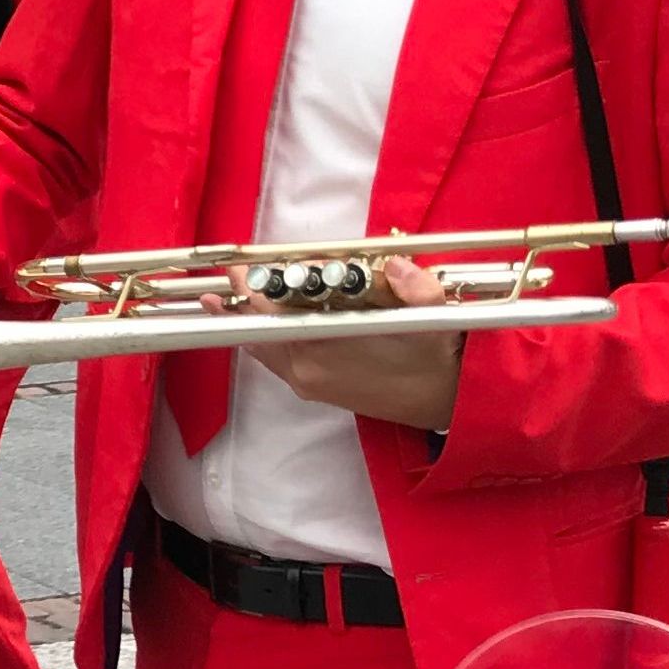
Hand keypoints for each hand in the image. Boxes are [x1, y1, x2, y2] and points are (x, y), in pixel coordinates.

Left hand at [246, 258, 465, 429]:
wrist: (448, 403)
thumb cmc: (436, 358)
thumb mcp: (436, 318)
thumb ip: (418, 290)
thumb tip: (395, 265)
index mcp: (327, 350)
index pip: (276, 314)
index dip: (254, 290)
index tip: (238, 270)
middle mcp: (307, 370)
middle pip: (260, 330)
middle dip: (243, 301)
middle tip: (227, 277)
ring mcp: (307, 383)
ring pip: (262, 347)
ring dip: (246, 320)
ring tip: (220, 300)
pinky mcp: (313, 390)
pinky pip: (273, 360)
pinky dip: (260, 339)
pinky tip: (255, 324)